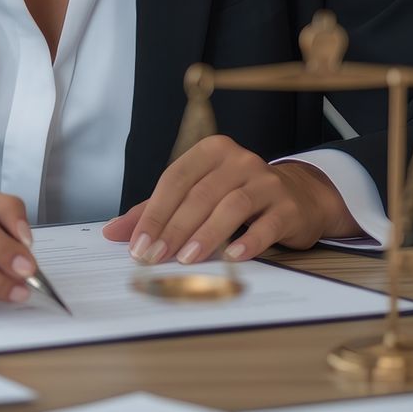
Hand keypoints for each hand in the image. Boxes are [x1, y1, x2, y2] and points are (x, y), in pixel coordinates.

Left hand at [101, 136, 358, 263]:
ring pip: (232, 205)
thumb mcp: (197, 195)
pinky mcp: (288, 207)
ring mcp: (266, 182)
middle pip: (200, 194)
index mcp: (211, 152)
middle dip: (174, 228)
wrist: (299, 198)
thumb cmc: (238, 196)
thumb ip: (156, 211)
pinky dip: (248, 240)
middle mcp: (240, 161)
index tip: (138, 245)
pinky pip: (266, 223)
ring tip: (187, 259)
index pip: (175, 179)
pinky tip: (232, 257)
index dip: (154, 213)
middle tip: (155, 257)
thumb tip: (112, 232)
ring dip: (206, 234)